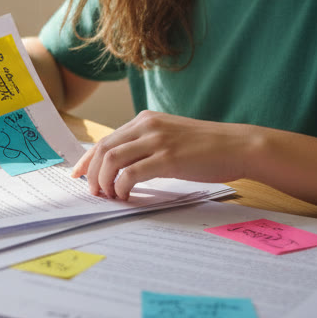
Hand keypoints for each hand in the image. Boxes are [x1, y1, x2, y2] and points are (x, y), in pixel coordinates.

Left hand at [69, 111, 264, 199]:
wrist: (237, 146)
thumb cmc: (207, 147)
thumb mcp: (170, 138)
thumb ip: (147, 145)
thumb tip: (122, 168)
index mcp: (145, 120)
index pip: (106, 140)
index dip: (88, 160)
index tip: (79, 176)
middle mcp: (147, 125)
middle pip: (104, 149)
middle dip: (92, 174)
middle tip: (94, 193)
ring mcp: (157, 140)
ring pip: (112, 159)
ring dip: (104, 181)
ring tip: (109, 196)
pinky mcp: (168, 158)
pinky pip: (131, 173)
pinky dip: (122, 187)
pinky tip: (126, 196)